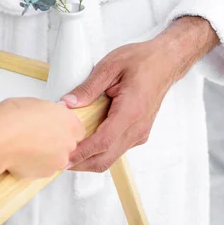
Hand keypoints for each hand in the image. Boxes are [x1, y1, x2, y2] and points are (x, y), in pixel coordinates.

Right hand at [0, 98, 84, 192]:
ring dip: (46, 153)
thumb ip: (46, 110)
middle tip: (37, 135)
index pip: (77, 128)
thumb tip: (44, 113)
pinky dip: (35, 164)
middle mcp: (68, 142)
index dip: (63, 128)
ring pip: (56, 158)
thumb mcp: (30, 102)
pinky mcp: (46, 173)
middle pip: (68, 144)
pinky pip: (44, 168)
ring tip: (27, 145)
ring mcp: (58, 159)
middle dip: (55, 141)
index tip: (53, 127)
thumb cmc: (10, 120)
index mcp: (68, 120)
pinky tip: (22, 155)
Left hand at [62, 16, 218, 172]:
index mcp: (131, 111)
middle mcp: (137, 127)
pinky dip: (98, 150)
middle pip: (105, 158)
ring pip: (110, 156)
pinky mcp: (138, 132)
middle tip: (57, 160)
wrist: (165, 62)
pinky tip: (83, 140)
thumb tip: (67, 104)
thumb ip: (88, 88)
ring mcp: (139, 132)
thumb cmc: (141, 61)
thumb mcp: (109, 67)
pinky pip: (116, 148)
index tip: (64, 158)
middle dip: (81, 163)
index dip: (82, 153)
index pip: (103, 142)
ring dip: (88, 158)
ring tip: (66, 151)